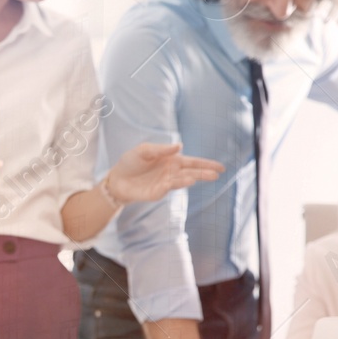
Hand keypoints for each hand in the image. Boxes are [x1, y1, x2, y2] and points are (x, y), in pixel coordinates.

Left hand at [107, 143, 222, 203]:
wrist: (117, 178)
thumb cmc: (131, 162)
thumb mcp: (144, 150)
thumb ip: (161, 149)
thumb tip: (179, 146)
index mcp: (172, 160)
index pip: (193, 162)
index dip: (207, 164)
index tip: (220, 167)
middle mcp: (172, 172)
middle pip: (192, 172)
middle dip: (205, 173)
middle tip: (217, 174)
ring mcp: (166, 183)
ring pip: (183, 180)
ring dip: (193, 178)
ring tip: (205, 176)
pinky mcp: (158, 192)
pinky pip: (169, 187)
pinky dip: (178, 184)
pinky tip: (188, 180)